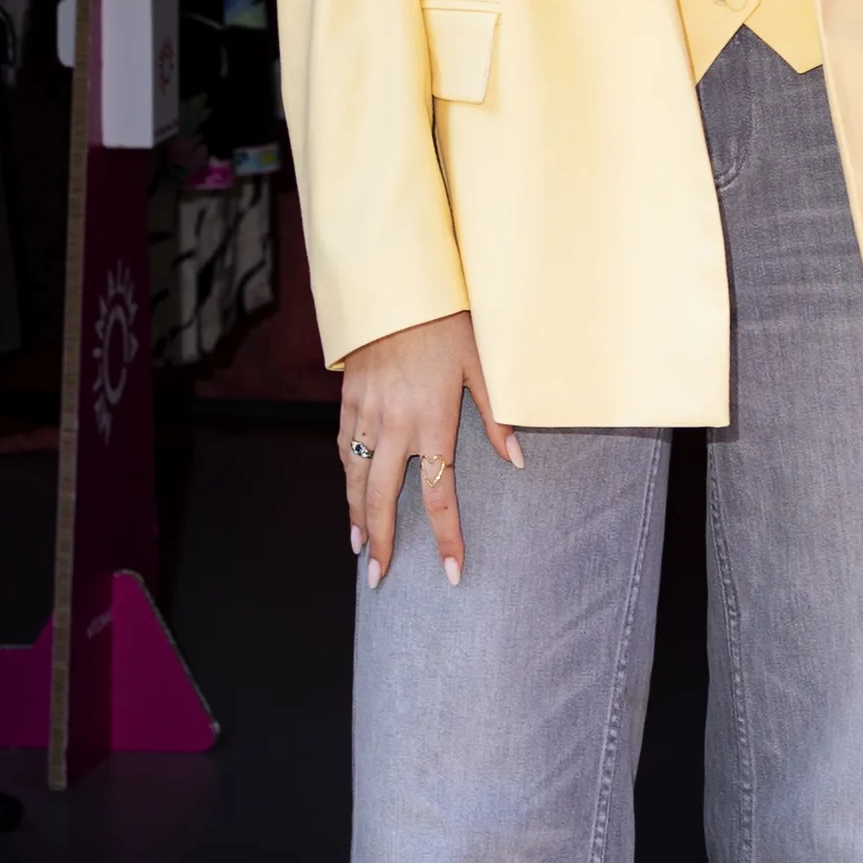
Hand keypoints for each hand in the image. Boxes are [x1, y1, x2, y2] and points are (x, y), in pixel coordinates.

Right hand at [337, 310, 521, 589]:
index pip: (440, 495)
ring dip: (356, 515)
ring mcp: (367, 412)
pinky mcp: (349, 398)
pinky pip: (345, 446)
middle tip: (378, 576)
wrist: (397, 286)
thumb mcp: (483, 365)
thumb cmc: (447, 322)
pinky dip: (347, 474)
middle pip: (383, 498)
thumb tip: (517, 459)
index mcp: (433, 422)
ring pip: (357, 477)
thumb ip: (497, 418)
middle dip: (381, 542)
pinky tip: (350, 491)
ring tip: (359, 546)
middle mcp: (395, 425)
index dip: (446, 537)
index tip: (450, 571)